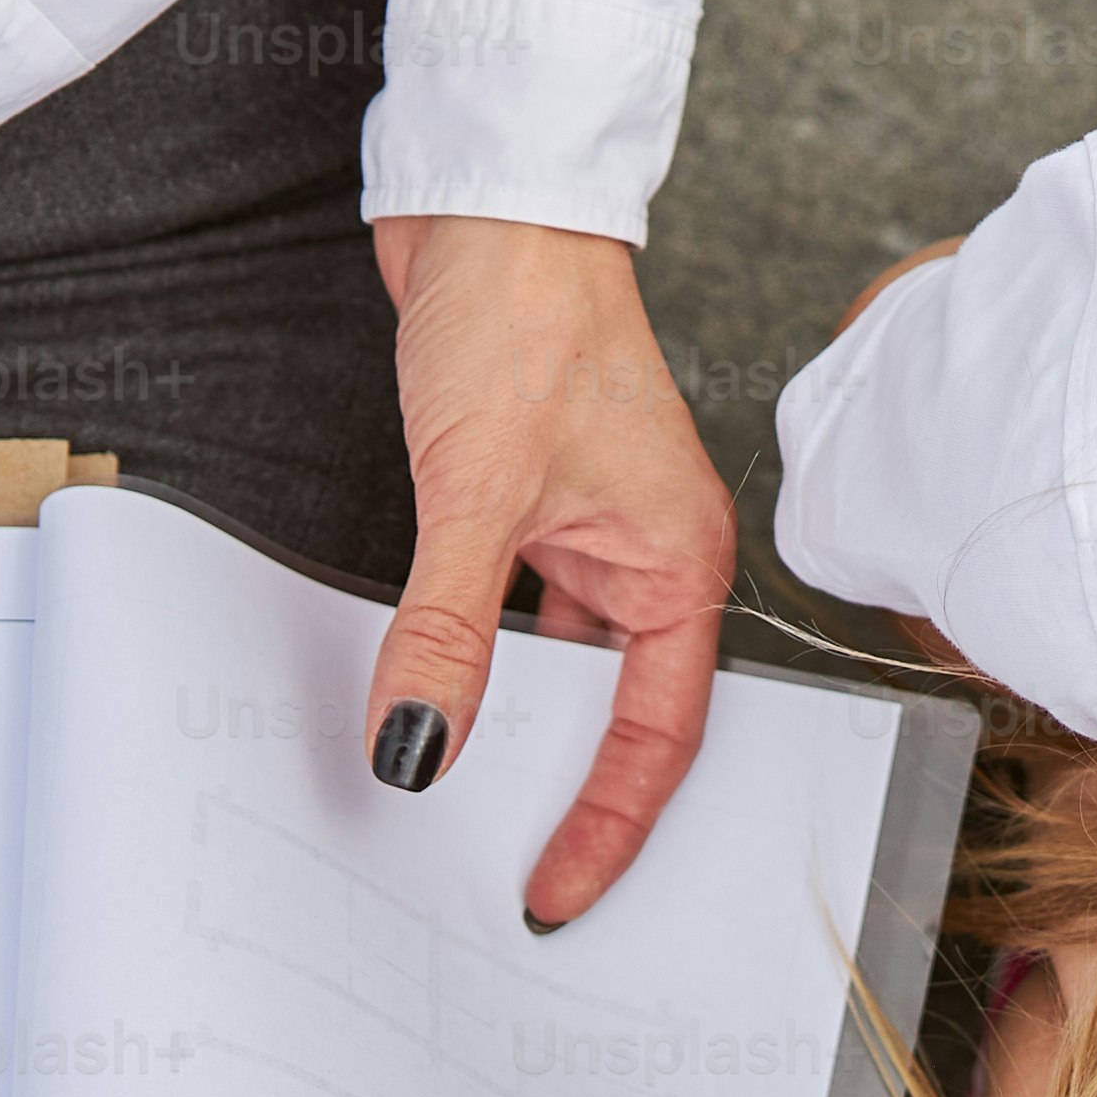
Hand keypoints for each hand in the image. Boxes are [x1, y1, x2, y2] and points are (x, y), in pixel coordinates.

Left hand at [361, 218, 730, 931]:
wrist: (490, 206)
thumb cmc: (523, 319)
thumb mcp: (476, 493)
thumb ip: (448, 630)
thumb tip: (416, 744)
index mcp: (680, 562)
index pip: (658, 733)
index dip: (610, 824)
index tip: (553, 890)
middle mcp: (649, 554)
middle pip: (616, 713)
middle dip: (562, 794)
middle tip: (493, 871)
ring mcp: (592, 529)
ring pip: (557, 667)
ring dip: (508, 724)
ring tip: (447, 798)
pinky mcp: (534, 501)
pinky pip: (511, 614)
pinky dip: (469, 657)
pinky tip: (418, 684)